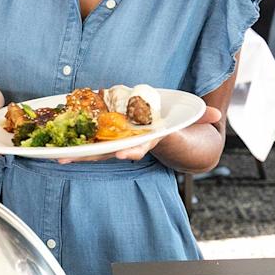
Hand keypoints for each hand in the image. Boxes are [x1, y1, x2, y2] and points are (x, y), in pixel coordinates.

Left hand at [55, 105, 223, 164]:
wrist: (168, 136)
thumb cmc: (177, 127)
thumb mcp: (190, 121)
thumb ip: (202, 118)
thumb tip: (217, 115)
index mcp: (150, 140)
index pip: (141, 147)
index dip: (131, 150)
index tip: (123, 154)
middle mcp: (132, 143)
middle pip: (109, 151)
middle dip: (90, 156)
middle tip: (70, 158)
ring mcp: (119, 141)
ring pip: (95, 150)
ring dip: (77, 154)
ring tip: (57, 157)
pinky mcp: (109, 135)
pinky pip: (90, 140)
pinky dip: (75, 142)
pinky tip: (56, 145)